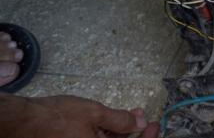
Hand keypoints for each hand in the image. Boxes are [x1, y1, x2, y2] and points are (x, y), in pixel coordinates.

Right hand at [0, 94, 158, 137]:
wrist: (23, 122)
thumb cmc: (56, 117)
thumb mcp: (93, 113)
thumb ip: (120, 120)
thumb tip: (140, 123)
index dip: (147, 137)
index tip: (155, 124)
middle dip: (134, 132)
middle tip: (141, 117)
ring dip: (121, 132)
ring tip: (130, 115)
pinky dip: (107, 134)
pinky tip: (112, 122)